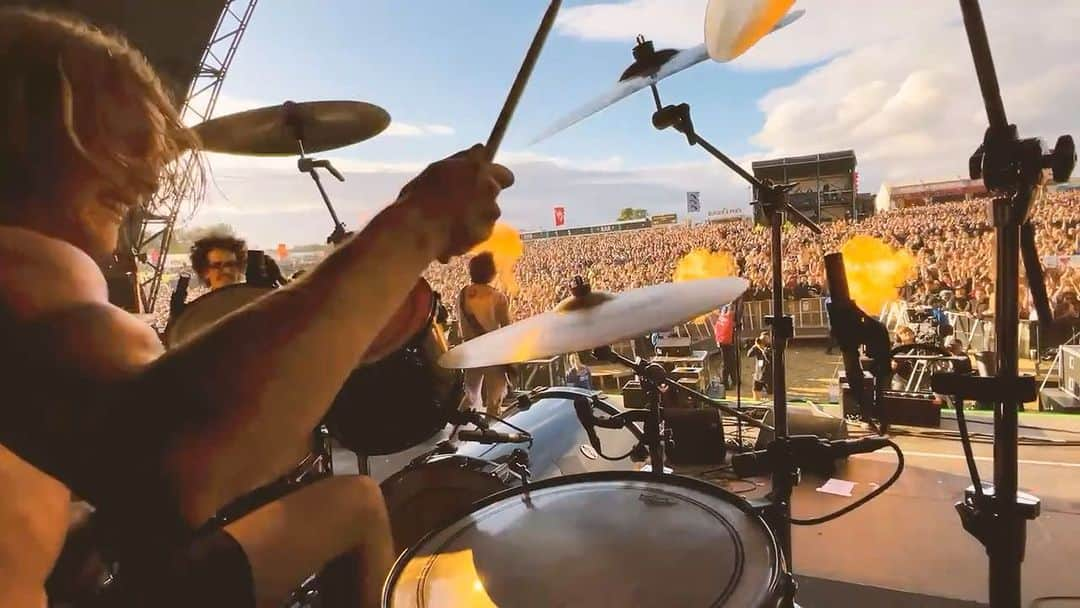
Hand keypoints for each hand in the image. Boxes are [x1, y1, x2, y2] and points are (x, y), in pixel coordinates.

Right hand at [397, 144, 513, 261]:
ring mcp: (490, 213)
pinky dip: (471, 231)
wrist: (417, 232)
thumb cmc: (421, 197)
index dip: (494, 178)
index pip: (505, 174)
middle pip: (494, 193)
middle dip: (482, 196)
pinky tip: (452, 232)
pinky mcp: (485, 234)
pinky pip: (481, 230)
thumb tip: (481, 148)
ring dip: (476, 215)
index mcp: (479, 169)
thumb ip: (463, 159)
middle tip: (459, 201)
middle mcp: (490, 189)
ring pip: (488, 213)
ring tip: (450, 219)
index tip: (482, 182)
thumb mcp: (438, 169)